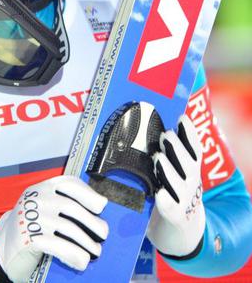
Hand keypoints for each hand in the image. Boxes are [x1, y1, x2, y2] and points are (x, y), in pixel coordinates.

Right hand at [0, 175, 107, 282]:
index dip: (88, 193)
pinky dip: (75, 255)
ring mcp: (33, 217)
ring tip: (96, 251)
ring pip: (69, 228)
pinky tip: (82, 261)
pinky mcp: (30, 238)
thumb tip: (96, 214)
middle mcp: (37, 198)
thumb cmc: (30, 228)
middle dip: (92, 222)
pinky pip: (59, 246)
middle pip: (72, 207)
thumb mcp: (44, 209)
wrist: (2, 248)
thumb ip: (62, 205)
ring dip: (87, 241)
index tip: (101, 205)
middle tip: (103, 233)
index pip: (68, 183)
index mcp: (42, 188)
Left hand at [147, 114, 204, 257]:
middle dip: (177, 149)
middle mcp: (191, 184)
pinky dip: (165, 201)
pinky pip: (169, 208)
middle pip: (188, 165)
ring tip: (158, 158)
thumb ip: (170, 153)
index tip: (182, 117)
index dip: (190, 133)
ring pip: (178, 185)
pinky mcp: (173, 217)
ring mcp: (184, 201)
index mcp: (192, 171)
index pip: (195, 150)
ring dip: (168, 170)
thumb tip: (153, 124)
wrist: (181, 229)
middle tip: (165, 135)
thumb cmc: (173, 190)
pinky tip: (159, 194)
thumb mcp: (177, 171)